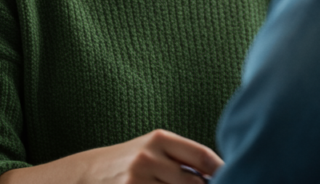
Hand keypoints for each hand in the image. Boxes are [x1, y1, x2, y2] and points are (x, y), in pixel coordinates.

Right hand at [0, 129, 222, 183]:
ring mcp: (136, 180)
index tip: (240, 177)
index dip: (225, 172)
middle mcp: (148, 158)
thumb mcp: (149, 151)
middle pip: (195, 183)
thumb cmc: (122, 164)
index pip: (204, 157)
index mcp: (159, 139)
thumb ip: (180, 159)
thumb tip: (221, 172)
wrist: (78, 176)